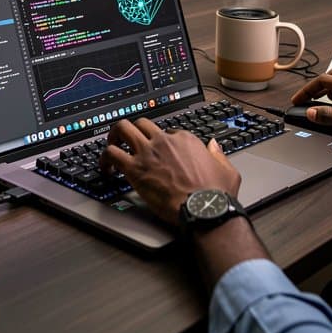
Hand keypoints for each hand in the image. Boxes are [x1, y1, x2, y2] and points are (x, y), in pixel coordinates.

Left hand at [100, 118, 239, 224]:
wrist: (204, 209)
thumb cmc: (215, 194)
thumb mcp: (226, 169)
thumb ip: (218, 154)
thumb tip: (213, 145)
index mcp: (184, 139)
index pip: (165, 131)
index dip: (159, 142)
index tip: (156, 152)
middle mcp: (164, 141)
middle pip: (141, 123)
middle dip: (132, 130)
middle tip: (126, 140)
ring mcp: (148, 153)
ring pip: (122, 129)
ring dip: (114, 136)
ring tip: (111, 147)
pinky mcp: (135, 169)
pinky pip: (111, 154)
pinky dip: (105, 159)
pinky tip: (106, 168)